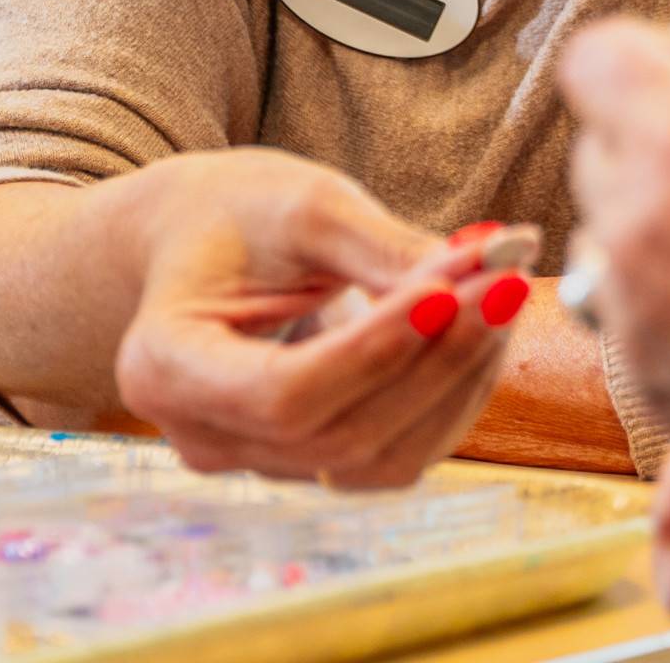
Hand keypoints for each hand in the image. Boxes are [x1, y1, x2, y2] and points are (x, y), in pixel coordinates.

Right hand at [108, 148, 537, 486]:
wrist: (203, 242)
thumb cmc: (238, 213)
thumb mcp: (301, 206)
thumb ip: (384, 247)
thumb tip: (488, 269)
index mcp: (163, 366)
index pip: (282, 392)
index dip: (373, 352)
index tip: (448, 288)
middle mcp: (204, 435)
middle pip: (341, 433)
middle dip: (438, 357)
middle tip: (506, 278)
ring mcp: (256, 461)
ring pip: (381, 456)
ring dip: (458, 379)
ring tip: (503, 292)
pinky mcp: (310, 463)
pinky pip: (396, 453)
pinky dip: (450, 395)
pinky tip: (482, 330)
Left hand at [559, 20, 669, 508]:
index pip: (596, 59)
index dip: (645, 63)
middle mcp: (640, 223)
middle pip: (596, 154)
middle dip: (652, 154)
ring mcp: (633, 312)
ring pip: (604, 244)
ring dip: (650, 238)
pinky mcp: (644, 384)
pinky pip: (627, 322)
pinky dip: (668, 313)